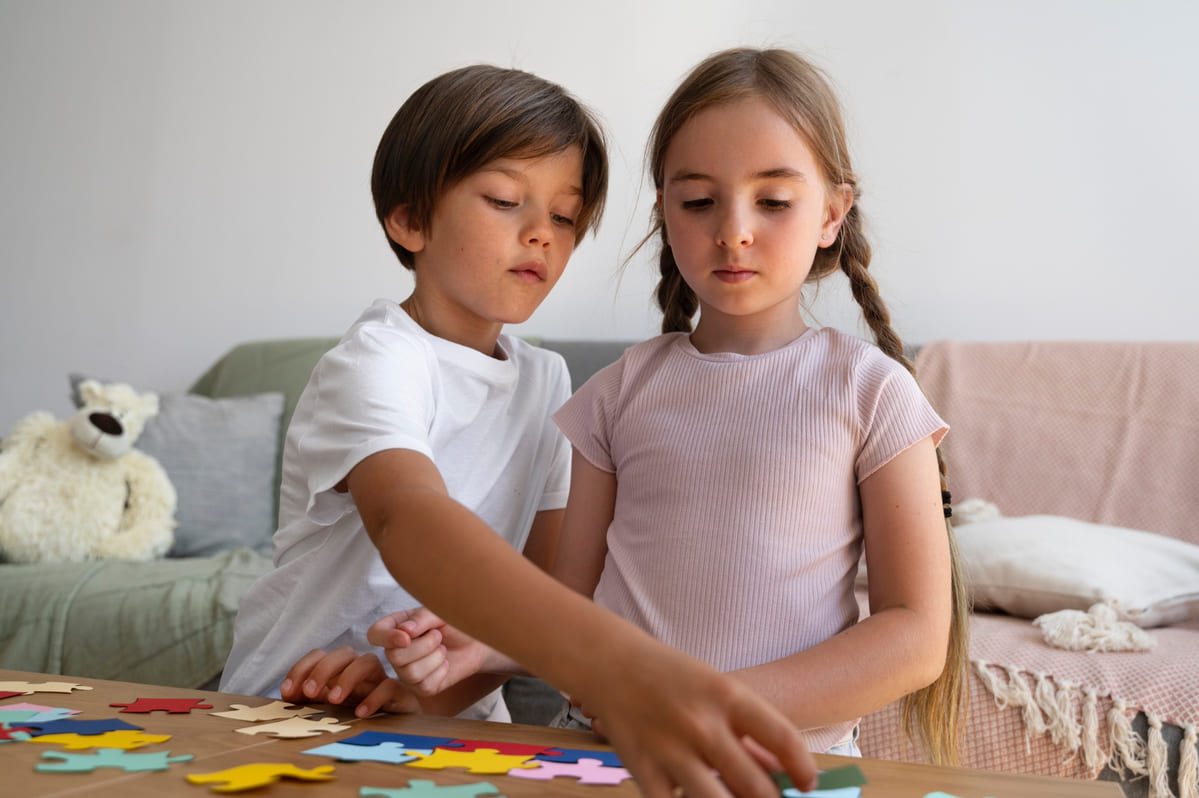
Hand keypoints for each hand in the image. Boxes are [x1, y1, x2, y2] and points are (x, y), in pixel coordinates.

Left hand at [279, 646, 419, 717]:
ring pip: (368, 661)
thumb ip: (309, 699)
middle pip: (344, 653)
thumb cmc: (359, 715)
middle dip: (323, 669)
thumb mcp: (328, 708)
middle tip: (309, 692)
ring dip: (348, 677)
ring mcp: (380, 680)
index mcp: (340, 670)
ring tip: (334, 700)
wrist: (398, 730)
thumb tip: (288, 694)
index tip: (288, 691)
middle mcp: (360, 670)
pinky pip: (389, 686)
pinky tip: (360, 713)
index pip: (320, 655)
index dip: (302, 668)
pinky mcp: (399, 694)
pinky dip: (374, 697)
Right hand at [366, 608, 494, 696]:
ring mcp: (407, 672)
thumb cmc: (454, 622)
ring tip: (442, 647)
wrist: (475, 641)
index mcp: (395, 628)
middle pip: (394, 656)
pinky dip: (441, 670)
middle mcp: (396, 652)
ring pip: (410, 672)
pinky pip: (425, 685)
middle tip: (438, 635)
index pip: (375, 634)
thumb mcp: (438, 613)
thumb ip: (420, 619)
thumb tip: (403, 632)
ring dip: (434, 656)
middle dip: (423, 645)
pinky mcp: (422, 687)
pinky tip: (445, 662)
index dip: (386, 638)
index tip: (406, 637)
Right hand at [574, 641, 817, 797]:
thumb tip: (780, 774)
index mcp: (727, 696)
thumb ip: (748, 732)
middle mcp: (702, 724)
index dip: (803, 768)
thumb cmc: (671, 676)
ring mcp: (671, 750)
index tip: (807, 784)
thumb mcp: (717, 690)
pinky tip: (695, 795)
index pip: (783, 738)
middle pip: (756, 786)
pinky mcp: (643, 769)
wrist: (610, 664)